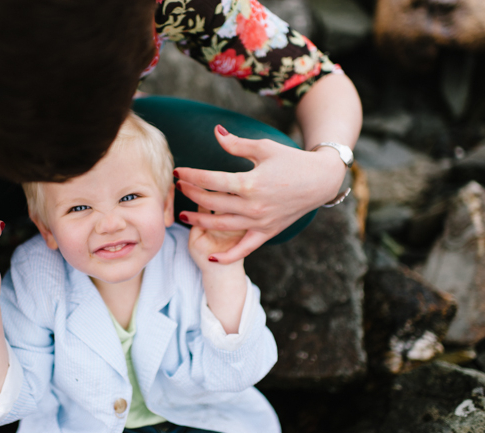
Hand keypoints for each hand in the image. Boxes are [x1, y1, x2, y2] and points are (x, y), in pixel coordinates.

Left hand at [175, 126, 345, 263]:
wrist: (321, 180)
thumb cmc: (291, 161)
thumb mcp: (264, 148)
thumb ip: (236, 144)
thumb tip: (215, 131)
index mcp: (250, 182)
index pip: (211, 180)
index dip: (191, 175)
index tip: (178, 172)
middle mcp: (253, 205)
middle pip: (212, 203)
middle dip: (191, 194)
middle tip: (178, 188)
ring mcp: (260, 222)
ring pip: (221, 226)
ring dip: (199, 221)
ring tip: (183, 215)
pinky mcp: (267, 232)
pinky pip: (244, 249)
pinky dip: (228, 256)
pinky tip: (212, 257)